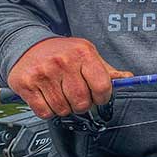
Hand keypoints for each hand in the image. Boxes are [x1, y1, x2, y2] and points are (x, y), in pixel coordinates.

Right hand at [7, 37, 133, 119]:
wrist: (29, 45)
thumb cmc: (62, 52)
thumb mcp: (87, 54)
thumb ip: (107, 70)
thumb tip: (128, 79)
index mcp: (83, 53)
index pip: (102, 86)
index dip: (103, 97)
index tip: (99, 97)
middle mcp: (63, 62)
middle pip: (82, 102)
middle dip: (83, 105)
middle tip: (78, 97)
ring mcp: (44, 73)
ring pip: (63, 109)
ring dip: (65, 108)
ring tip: (62, 95)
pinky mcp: (27, 84)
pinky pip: (45, 112)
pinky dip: (49, 111)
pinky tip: (49, 98)